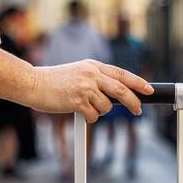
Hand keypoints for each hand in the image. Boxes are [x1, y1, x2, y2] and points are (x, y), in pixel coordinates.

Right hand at [28, 60, 152, 123]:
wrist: (33, 83)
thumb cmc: (53, 81)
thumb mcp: (78, 73)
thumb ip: (95, 79)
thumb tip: (115, 96)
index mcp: (93, 66)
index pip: (121, 74)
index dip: (138, 82)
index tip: (149, 89)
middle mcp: (91, 74)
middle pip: (121, 89)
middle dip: (133, 102)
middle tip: (138, 110)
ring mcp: (84, 87)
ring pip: (106, 106)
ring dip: (100, 111)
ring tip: (85, 107)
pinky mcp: (77, 100)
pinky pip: (93, 115)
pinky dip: (90, 117)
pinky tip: (78, 111)